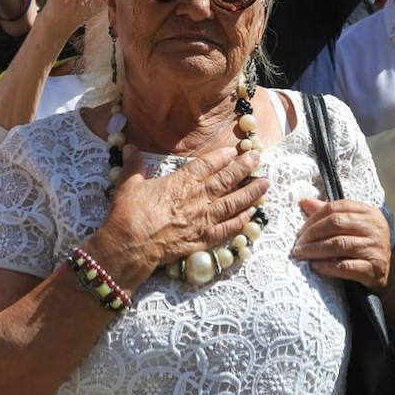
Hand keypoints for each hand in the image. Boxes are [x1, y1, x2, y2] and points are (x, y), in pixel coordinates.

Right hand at [101, 145, 269, 283]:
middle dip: (243, 167)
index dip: (221, 156)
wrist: (130, 245)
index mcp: (180, 182)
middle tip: (257, 157)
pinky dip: (241, 221)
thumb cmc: (128, 214)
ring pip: (233, 203)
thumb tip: (130, 148)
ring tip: (265, 184)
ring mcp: (202, 220)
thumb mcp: (128, 185)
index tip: (234, 150)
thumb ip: (134, 166)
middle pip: (225, 180)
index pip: (206, 165)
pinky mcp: (203, 239)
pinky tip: (252, 214)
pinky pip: (227, 229)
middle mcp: (196, 198)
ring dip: (250, 192)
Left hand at [291, 198, 391, 292]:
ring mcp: (375, 248)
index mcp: (369, 212)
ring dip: (314, 249)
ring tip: (300, 254)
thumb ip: (330, 213)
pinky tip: (315, 266)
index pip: (336, 207)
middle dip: (312, 233)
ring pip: (339, 244)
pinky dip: (327, 266)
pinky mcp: (374, 269)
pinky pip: (345, 266)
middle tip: (298, 244)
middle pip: (336, 223)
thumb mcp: (352, 225)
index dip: (314, 217)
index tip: (300, 230)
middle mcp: (375, 227)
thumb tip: (304, 202)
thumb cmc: (364, 245)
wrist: (385, 274)